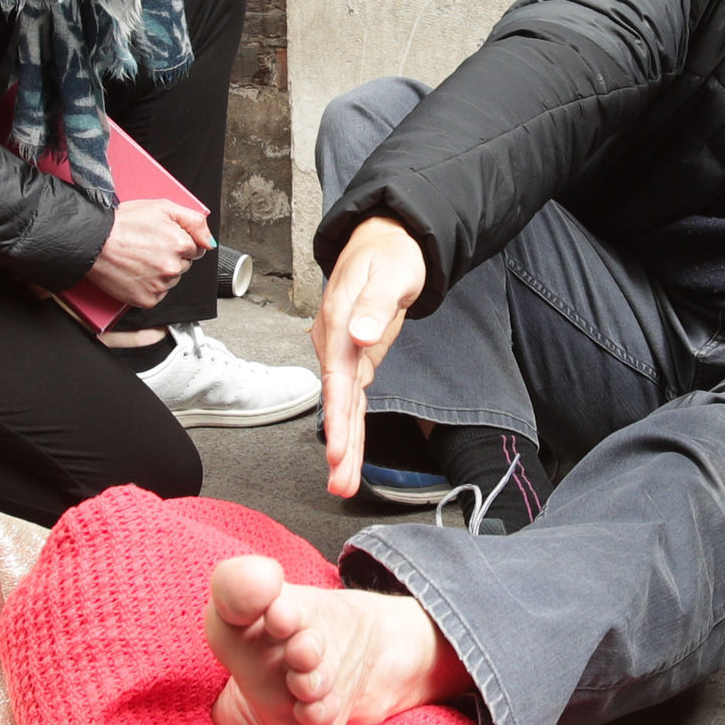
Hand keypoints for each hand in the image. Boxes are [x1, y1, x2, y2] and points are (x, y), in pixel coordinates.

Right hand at [75, 198, 210, 313]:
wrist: (92, 241)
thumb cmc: (122, 223)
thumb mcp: (162, 207)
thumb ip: (194, 221)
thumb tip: (210, 241)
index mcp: (181, 244)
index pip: (195, 249)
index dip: (178, 242)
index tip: (162, 239)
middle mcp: (173, 267)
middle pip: (183, 265)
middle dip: (170, 257)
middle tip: (147, 248)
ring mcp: (160, 286)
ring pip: (170, 280)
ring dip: (160, 273)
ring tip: (139, 260)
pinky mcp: (147, 299)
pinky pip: (156, 294)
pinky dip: (148, 286)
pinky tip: (135, 273)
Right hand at [314, 217, 426, 497]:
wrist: (386, 240)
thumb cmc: (389, 254)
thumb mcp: (389, 272)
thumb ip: (374, 305)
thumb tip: (361, 335)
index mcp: (339, 322)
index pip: (337, 377)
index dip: (337, 416)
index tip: (339, 450)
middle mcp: (335, 341)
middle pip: (336, 400)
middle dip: (339, 444)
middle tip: (339, 483)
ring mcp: (343, 351)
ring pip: (343, 404)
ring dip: (344, 444)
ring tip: (342, 482)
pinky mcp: (356, 357)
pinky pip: (352, 398)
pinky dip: (352, 426)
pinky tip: (350, 454)